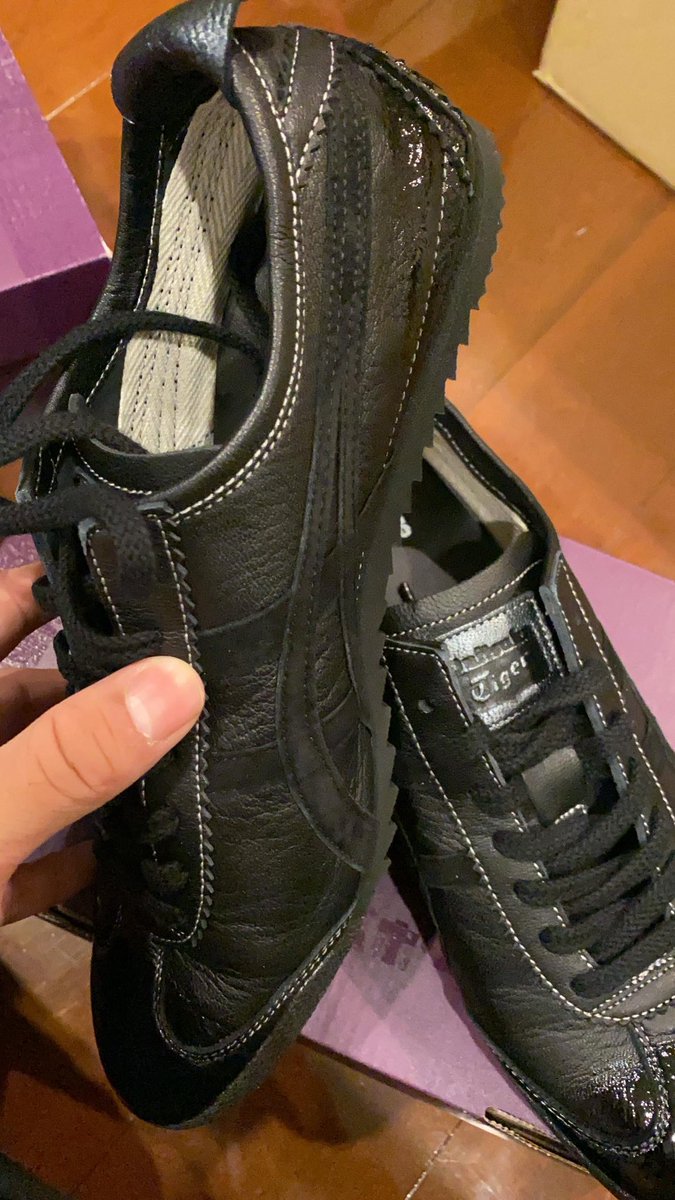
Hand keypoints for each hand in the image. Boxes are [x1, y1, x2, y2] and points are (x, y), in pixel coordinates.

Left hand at [0, 561, 204, 924]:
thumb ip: (71, 754)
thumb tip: (181, 682)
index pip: (8, 606)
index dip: (70, 583)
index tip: (156, 576)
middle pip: (34, 695)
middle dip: (107, 687)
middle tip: (201, 674)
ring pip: (36, 774)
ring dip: (96, 774)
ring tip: (190, 755)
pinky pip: (23, 855)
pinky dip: (67, 856)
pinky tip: (129, 858)